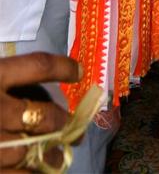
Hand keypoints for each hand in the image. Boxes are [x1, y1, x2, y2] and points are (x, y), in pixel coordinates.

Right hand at [0, 52, 80, 172]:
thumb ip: (10, 81)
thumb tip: (43, 96)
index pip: (39, 66)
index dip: (63, 68)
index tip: (79, 71)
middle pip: (42, 115)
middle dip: (63, 123)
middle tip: (75, 129)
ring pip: (30, 149)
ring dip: (50, 154)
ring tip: (60, 157)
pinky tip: (37, 172)